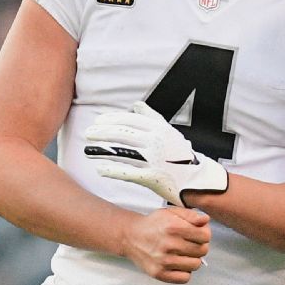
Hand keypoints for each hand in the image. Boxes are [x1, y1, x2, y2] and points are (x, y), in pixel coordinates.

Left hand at [84, 101, 227, 206]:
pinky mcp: (152, 177)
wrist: (197, 179)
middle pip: (123, 134)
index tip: (98, 121)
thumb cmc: (180, 155)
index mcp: (160, 128)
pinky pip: (127, 172)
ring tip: (87, 150)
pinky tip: (99, 168)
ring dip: (101, 151)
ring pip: (121, 152)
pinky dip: (111, 170)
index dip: (111, 119)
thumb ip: (152, 118)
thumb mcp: (170, 132)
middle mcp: (156, 142)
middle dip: (102, 133)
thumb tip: (136, 104)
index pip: (130, 120)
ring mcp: (154, 159)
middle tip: (88, 134)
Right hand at [122, 206, 210, 282]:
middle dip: (200, 246)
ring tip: (184, 254)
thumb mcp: (171, 212)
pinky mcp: (159, 273)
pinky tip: (178, 264)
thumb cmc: (154, 224)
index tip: (198, 235)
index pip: (205, 236)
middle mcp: (169, 245)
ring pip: (195, 265)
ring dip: (193, 260)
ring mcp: (164, 261)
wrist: (131, 237)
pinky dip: (185, 272)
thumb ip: (191, 215)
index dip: (204, 235)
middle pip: (202, 251)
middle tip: (191, 244)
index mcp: (173, 228)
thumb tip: (206, 220)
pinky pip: (185, 278)